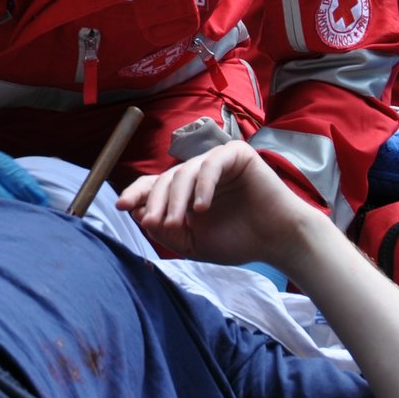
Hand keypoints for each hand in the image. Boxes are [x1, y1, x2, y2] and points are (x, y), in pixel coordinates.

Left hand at [115, 140, 324, 266]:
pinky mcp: (236, 155)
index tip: (121, 207)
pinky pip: (211, 164)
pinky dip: (203, 186)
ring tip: (178, 221)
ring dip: (176, 198)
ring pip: (184, 172)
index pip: (153, 185)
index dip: (136, 194)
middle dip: (155, 202)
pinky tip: (202, 209)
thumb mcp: (194, 242)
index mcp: (185, 191)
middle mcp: (198, 173)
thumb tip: (137, 213)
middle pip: (164, 178)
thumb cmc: (238, 240)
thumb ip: (167, 230)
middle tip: (153, 222)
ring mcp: (216, 161)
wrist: (277, 241)